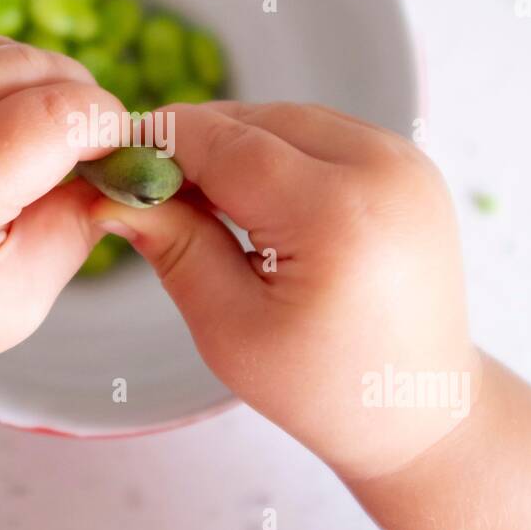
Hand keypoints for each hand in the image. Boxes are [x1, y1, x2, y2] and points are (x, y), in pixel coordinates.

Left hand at [0, 34, 123, 396]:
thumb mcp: (14, 302)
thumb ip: (76, 226)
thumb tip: (122, 167)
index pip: (57, 115)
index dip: (108, 127)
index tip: (120, 160)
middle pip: (33, 69)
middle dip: (82, 101)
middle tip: (93, 152)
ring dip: (43, 84)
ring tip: (53, 140)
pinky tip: (5, 126)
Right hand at [90, 101, 480, 479]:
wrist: (418, 410)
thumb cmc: (322, 388)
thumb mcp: (230, 328)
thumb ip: (174, 246)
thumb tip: (112, 193)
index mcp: (339, 215)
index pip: (227, 144)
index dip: (162, 143)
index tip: (113, 158)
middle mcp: (384, 171)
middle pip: (259, 121)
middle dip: (196, 144)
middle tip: (146, 185)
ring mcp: (406, 162)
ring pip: (289, 119)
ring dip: (236, 144)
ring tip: (196, 196)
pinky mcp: (411, 166)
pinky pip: (325, 133)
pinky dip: (279, 150)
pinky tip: (250, 195)